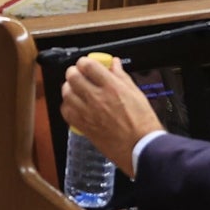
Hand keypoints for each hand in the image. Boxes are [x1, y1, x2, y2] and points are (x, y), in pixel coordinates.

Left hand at [60, 56, 163, 176]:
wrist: (141, 147)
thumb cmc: (143, 123)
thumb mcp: (136, 93)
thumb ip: (121, 77)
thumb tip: (114, 64)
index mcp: (112, 87)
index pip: (88, 65)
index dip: (84, 62)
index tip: (86, 64)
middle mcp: (97, 98)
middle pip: (73, 76)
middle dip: (74, 72)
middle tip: (79, 75)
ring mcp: (88, 113)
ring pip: (66, 93)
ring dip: (69, 88)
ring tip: (76, 90)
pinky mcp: (84, 126)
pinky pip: (66, 112)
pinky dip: (68, 106)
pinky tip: (75, 106)